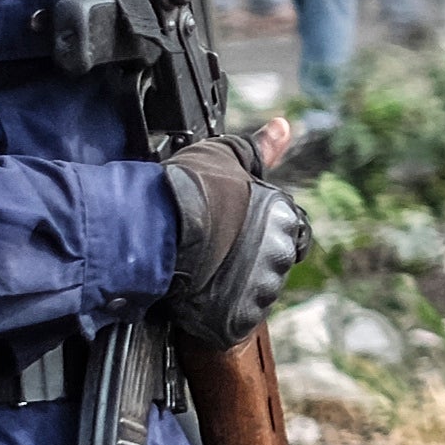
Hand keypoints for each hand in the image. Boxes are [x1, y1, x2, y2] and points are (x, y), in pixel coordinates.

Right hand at [161, 127, 312, 350]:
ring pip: (254, 292)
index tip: (234, 232)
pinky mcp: (239, 317)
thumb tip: (283, 126)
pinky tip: (196, 292)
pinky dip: (217, 311)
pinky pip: (234, 319)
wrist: (154, 226)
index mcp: (285, 216)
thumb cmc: (188, 188)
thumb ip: (259, 148)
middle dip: (247, 260)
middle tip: (211, 250)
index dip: (261, 232)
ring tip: (199, 270)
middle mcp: (281, 252)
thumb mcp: (225, 155)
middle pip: (272, 262)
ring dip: (233, 286)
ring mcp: (262, 287)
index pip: (291, 231)